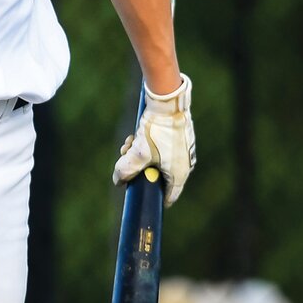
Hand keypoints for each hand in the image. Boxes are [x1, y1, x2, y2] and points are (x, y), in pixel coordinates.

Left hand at [112, 73, 196, 205]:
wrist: (167, 104)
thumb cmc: (157, 131)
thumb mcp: (138, 153)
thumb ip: (126, 170)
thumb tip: (118, 181)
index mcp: (180, 174)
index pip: (168, 196)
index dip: (152, 198)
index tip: (140, 197)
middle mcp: (184, 165)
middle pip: (156, 175)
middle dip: (138, 168)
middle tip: (127, 160)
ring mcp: (182, 152)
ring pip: (154, 160)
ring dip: (138, 154)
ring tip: (129, 144)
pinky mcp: (177, 140)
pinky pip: (158, 149)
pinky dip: (145, 145)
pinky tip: (134, 136)